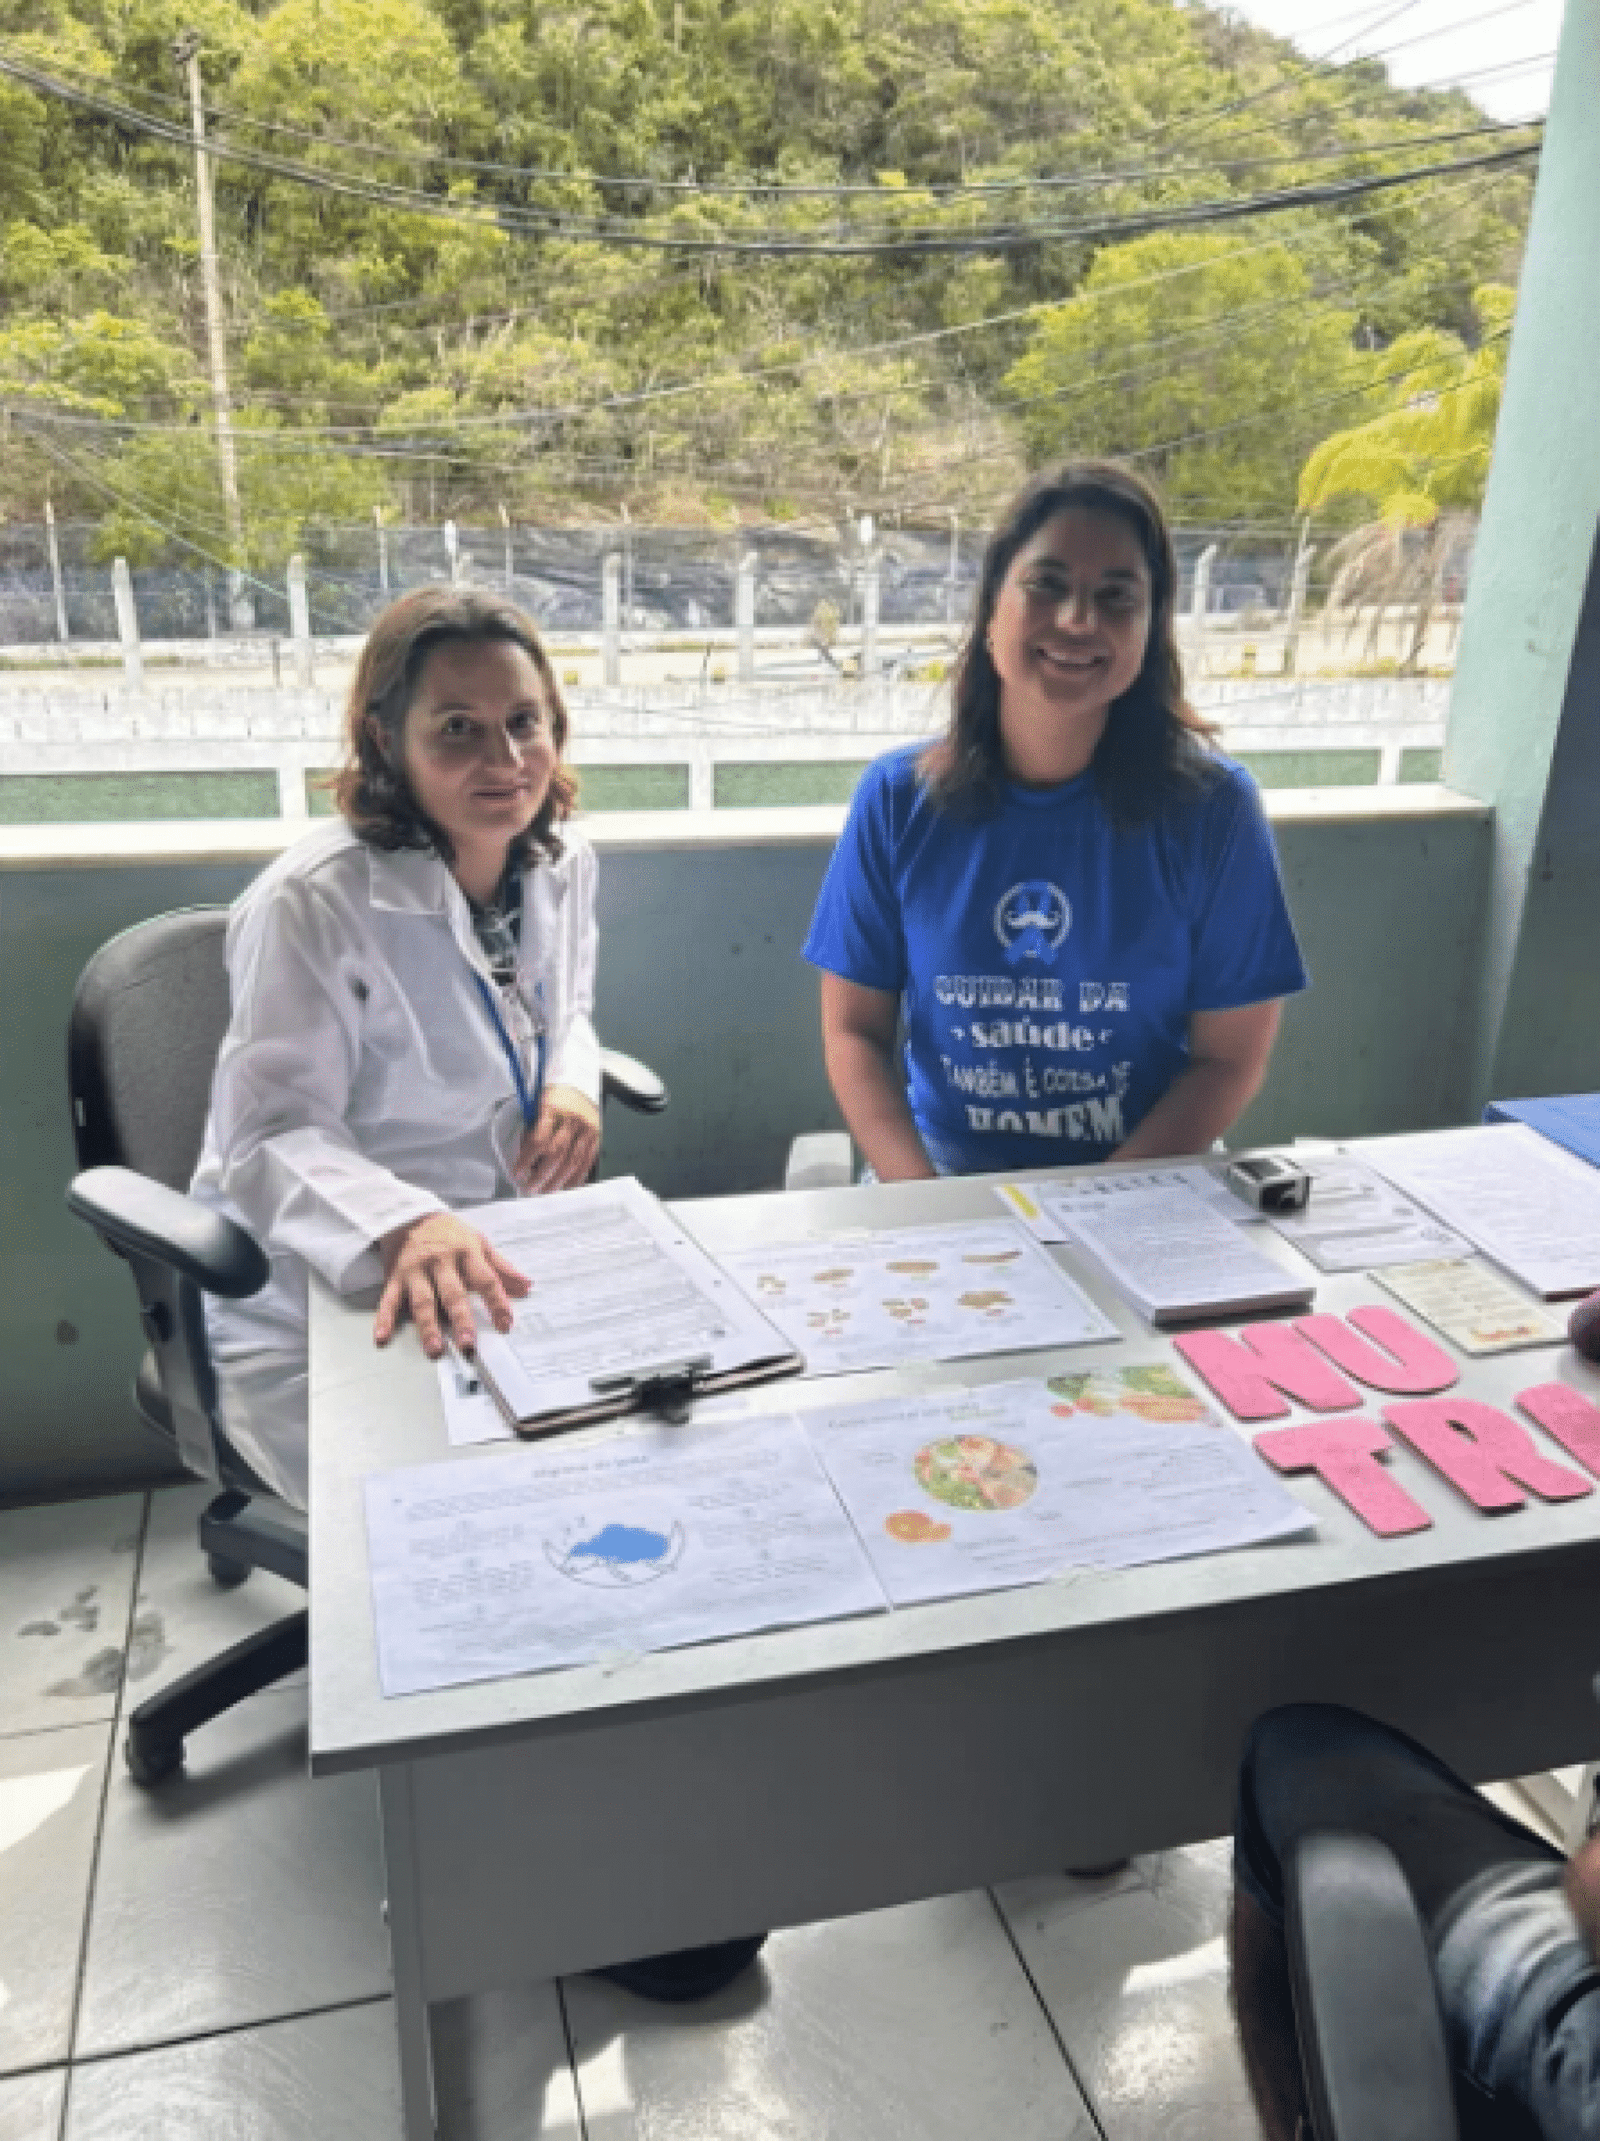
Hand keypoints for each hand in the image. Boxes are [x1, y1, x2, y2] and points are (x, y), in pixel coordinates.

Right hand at [373, 1212, 529, 1358]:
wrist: (410, 1215)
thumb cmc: (450, 1234)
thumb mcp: (479, 1243)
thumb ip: (501, 1267)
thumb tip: (527, 1286)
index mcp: (466, 1253)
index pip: (486, 1279)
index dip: (497, 1302)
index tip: (506, 1324)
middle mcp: (441, 1262)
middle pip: (453, 1293)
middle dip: (461, 1319)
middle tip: (468, 1344)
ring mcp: (416, 1270)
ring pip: (423, 1300)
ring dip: (428, 1326)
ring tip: (434, 1349)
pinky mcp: (395, 1277)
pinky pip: (389, 1299)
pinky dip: (384, 1319)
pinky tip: (382, 1337)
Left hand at [514, 1084, 600, 1193]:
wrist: (579, 1086)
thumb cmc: (554, 1099)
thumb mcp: (537, 1107)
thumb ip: (531, 1131)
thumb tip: (524, 1160)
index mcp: (552, 1109)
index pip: (539, 1139)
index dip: (527, 1160)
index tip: (518, 1173)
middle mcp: (572, 1119)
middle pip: (557, 1154)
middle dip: (542, 1175)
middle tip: (530, 1188)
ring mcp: (588, 1129)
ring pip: (573, 1161)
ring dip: (558, 1181)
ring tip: (546, 1192)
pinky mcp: (598, 1137)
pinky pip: (587, 1162)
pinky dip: (576, 1177)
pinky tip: (566, 1187)